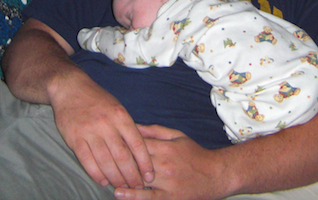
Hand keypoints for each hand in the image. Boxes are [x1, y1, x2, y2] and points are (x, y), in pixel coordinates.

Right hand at [50, 69, 154, 189]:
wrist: (70, 88)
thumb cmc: (97, 99)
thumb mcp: (117, 107)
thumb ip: (127, 127)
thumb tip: (140, 151)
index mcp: (120, 115)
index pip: (137, 144)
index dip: (145, 163)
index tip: (149, 176)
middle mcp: (106, 124)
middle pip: (123, 156)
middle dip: (132, 175)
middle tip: (137, 186)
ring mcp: (89, 132)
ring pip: (106, 162)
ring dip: (115, 178)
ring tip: (122, 186)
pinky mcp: (74, 138)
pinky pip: (87, 161)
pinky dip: (96, 174)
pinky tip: (103, 181)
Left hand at [113, 125, 227, 199]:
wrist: (216, 174)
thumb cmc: (195, 154)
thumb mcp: (177, 136)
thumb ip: (154, 131)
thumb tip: (133, 126)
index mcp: (165, 148)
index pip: (137, 145)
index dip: (120, 144)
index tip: (106, 141)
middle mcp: (165, 165)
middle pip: (135, 163)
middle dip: (117, 161)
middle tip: (101, 158)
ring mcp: (167, 183)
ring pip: (139, 181)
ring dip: (121, 179)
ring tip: (105, 177)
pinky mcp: (170, 198)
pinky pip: (149, 198)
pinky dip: (133, 196)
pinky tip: (119, 194)